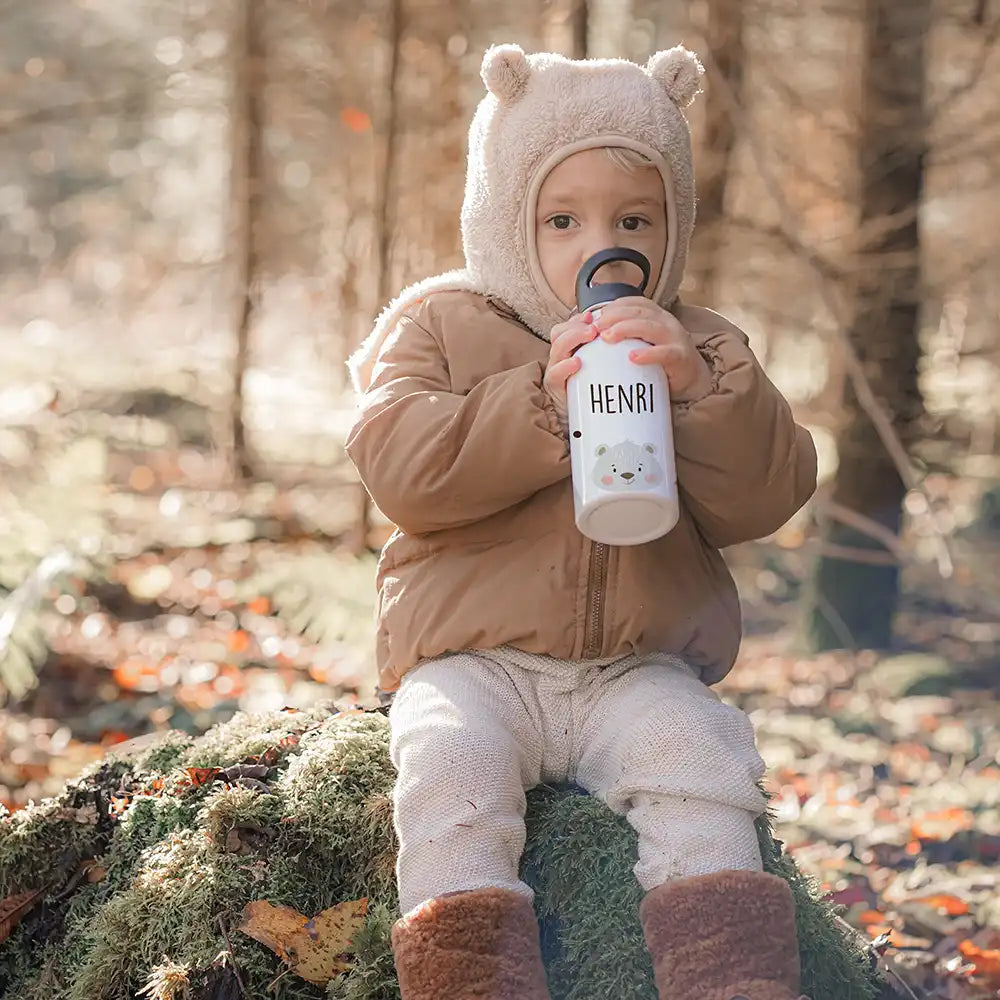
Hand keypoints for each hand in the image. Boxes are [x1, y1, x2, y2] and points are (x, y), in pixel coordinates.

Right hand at [543, 309, 598, 424]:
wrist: (580, 423)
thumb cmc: (591, 394)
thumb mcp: (600, 371)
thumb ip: (608, 357)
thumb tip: (632, 341)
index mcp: (568, 350)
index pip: (567, 327)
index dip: (577, 319)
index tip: (593, 316)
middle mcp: (559, 358)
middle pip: (559, 333)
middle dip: (577, 326)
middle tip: (595, 327)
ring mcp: (555, 371)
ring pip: (557, 348)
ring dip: (573, 338)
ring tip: (591, 336)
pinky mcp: (554, 387)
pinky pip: (555, 374)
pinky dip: (565, 366)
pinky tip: (577, 362)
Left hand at [592, 297, 713, 402]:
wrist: (691, 379)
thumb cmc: (661, 361)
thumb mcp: (644, 343)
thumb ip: (627, 336)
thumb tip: (595, 333)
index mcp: (656, 315)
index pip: (635, 302)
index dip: (614, 306)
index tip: (595, 316)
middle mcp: (666, 322)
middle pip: (638, 312)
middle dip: (614, 316)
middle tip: (595, 327)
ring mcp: (675, 338)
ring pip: (649, 327)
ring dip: (626, 329)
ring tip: (607, 337)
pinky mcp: (680, 357)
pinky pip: (664, 353)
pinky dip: (648, 354)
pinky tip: (632, 357)